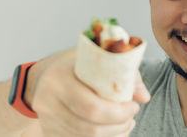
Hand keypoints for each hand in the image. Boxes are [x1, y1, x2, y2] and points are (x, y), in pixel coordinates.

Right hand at [24, 48, 149, 136]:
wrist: (43, 76)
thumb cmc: (75, 64)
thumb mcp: (97, 58)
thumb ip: (123, 73)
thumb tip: (144, 97)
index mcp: (59, 78)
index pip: (91, 106)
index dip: (117, 112)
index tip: (134, 106)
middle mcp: (47, 102)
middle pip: (89, 127)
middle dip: (118, 126)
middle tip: (131, 118)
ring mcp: (47, 120)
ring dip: (112, 135)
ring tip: (126, 124)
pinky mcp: (49, 132)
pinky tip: (114, 132)